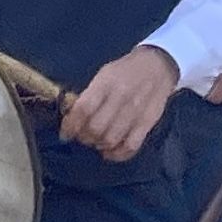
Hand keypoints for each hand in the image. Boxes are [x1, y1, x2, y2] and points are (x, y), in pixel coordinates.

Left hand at [64, 45, 178, 160]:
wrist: (157, 67)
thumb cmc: (125, 70)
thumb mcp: (104, 74)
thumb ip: (90, 94)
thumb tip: (73, 115)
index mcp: (105, 83)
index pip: (84, 109)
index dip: (71, 125)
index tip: (64, 133)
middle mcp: (120, 98)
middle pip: (96, 128)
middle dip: (84, 137)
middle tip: (81, 137)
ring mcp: (135, 112)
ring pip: (111, 139)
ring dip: (98, 145)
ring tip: (94, 142)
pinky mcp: (147, 123)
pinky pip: (131, 146)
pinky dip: (117, 154)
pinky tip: (109, 153)